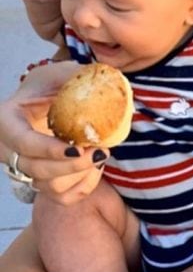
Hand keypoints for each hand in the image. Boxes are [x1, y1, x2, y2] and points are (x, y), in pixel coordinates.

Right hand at [2, 62, 109, 204]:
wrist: (40, 102)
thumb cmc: (47, 86)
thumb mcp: (55, 74)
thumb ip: (74, 75)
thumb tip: (104, 77)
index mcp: (7, 121)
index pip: (25, 143)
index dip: (50, 150)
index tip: (78, 148)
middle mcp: (8, 150)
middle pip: (37, 170)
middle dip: (72, 165)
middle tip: (100, 152)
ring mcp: (23, 168)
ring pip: (48, 187)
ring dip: (79, 176)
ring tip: (100, 155)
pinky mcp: (40, 181)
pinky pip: (61, 198)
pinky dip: (82, 187)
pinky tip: (96, 169)